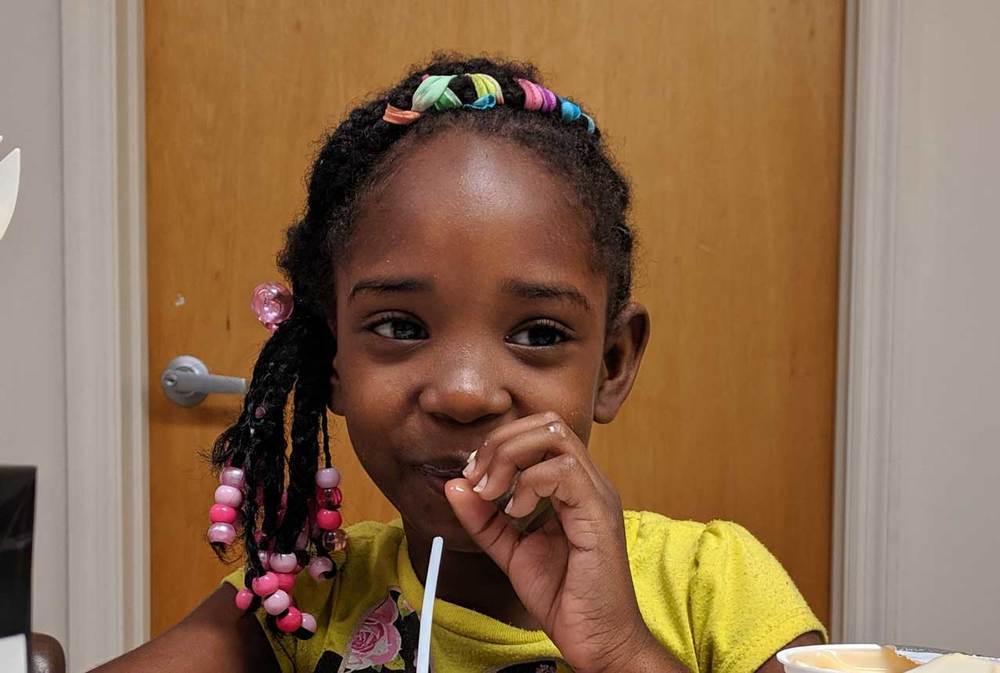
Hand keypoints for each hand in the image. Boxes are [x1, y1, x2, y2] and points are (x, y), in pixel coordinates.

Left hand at [445, 412, 684, 672]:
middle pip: (547, 422)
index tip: (472, 477)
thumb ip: (483, 519)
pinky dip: (529, 484)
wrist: (597, 640)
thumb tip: (454, 484)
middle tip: (478, 479)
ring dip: (511, 458)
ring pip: (555, 436)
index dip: (498, 444)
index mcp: (571, 486)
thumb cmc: (565, 597)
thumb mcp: (510, 550)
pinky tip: (516, 512)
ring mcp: (597, 495)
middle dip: (501, 443)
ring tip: (493, 493)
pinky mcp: (599, 514)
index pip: (538, 431)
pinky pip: (564, 471)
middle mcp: (589, 482)